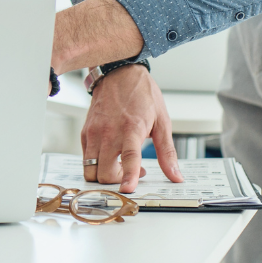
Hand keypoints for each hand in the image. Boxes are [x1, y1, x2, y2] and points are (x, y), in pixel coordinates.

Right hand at [81, 67, 181, 192]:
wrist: (119, 72)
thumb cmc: (142, 94)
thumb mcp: (162, 121)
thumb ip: (167, 152)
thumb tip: (176, 176)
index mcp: (131, 128)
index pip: (128, 158)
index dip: (128, 176)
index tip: (128, 190)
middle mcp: (109, 131)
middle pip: (104, 171)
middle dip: (116, 181)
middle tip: (131, 174)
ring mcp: (94, 132)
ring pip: (90, 168)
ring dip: (104, 175)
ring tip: (119, 165)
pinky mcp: (86, 131)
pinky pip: (85, 157)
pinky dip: (96, 164)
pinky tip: (111, 155)